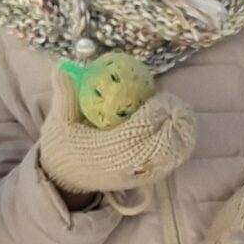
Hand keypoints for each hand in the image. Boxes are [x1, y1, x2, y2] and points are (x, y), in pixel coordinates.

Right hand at [38, 64, 198, 196]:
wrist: (66, 177)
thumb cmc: (63, 145)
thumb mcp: (60, 119)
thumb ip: (64, 94)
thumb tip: (63, 64)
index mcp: (104, 151)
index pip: (137, 132)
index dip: (153, 114)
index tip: (160, 95)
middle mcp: (124, 166)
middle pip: (160, 145)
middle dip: (172, 122)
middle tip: (176, 101)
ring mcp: (136, 175)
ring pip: (169, 156)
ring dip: (180, 133)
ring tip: (182, 111)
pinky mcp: (144, 179)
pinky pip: (169, 163)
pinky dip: (179, 145)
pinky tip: (183, 128)